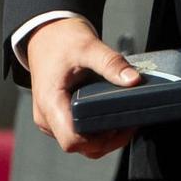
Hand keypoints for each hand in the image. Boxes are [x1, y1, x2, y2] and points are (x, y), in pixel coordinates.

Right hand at [24, 16, 138, 158]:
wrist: (46, 34)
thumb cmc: (60, 40)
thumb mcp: (88, 46)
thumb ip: (111, 63)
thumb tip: (134, 80)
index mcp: (50, 103)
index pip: (72, 140)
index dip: (99, 139)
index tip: (121, 124)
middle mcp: (47, 117)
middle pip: (80, 146)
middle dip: (109, 140)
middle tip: (132, 122)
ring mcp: (52, 119)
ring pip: (80, 143)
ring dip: (105, 137)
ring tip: (126, 119)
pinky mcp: (59, 117)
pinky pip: (79, 133)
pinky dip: (97, 130)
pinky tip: (113, 117)